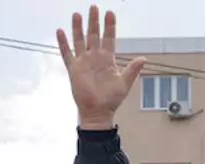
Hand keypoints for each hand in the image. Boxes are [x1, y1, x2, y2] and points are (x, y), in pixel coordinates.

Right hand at [55, 6, 146, 130]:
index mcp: (108, 59)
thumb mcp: (125, 83)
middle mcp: (95, 58)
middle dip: (94, 21)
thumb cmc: (111, 99)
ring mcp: (83, 62)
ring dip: (78, 28)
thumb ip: (133, 69)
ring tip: (77, 14)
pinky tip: (60, 31)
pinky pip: (67, 53)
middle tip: (94, 7)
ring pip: (80, 40)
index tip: (110, 13)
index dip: (110, 26)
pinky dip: (63, 43)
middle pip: (94, 35)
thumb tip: (144, 58)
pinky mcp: (73, 69)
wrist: (98, 112)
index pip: (109, 38)